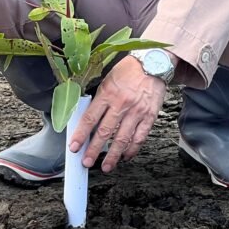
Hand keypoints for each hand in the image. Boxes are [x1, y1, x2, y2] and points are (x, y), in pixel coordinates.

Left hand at [68, 55, 168, 172]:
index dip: (81, 134)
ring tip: (106, 166)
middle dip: (94, 150)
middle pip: (104, 132)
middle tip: (86, 162)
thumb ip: (100, 99)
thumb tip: (89, 119)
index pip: (90, 118)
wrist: (153, 62)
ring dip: (113, 156)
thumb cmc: (129, 71)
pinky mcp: (149, 116)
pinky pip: (140, 137)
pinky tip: (126, 156)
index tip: (74, 146)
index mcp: (108, 93)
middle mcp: (121, 103)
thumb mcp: (108, 80)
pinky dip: (132, 149)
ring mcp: (136, 111)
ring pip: (122, 138)